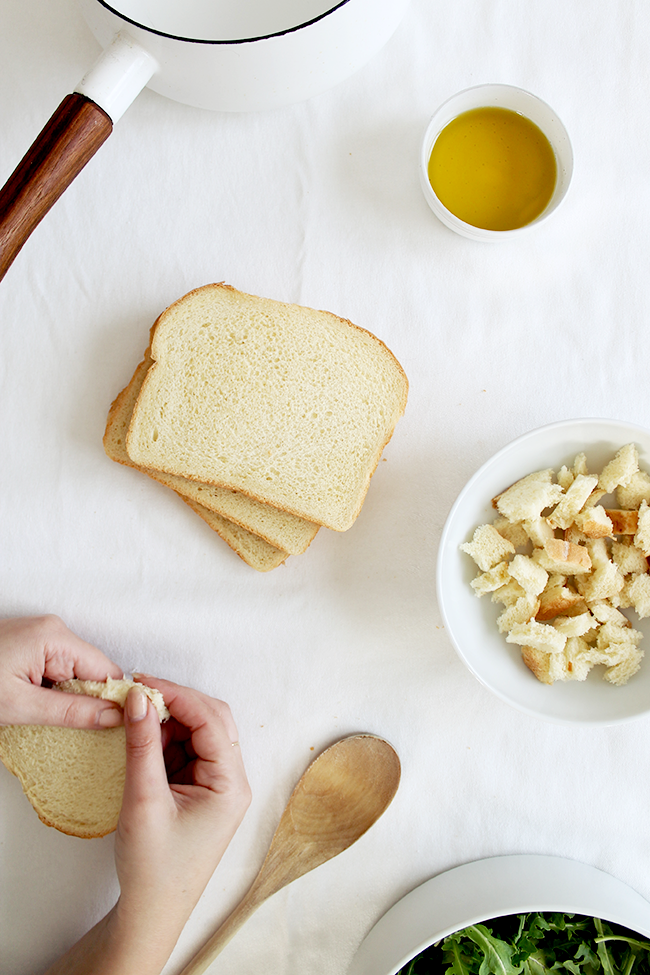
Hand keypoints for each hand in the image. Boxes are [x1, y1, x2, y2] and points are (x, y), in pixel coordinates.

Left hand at [0, 615, 123, 727]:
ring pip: (75, 671)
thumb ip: (70, 711)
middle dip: (83, 699)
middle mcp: (53, 629)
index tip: (112, 725)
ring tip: (40, 711)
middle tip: (63, 724)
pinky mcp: (33, 643)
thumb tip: (112, 715)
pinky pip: (59, 667)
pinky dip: (53, 687)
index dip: (112, 700)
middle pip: (92, 671)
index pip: (106, 671)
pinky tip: (35, 699)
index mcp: (55, 637)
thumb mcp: (19, 705)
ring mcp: (42, 634)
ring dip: (66, 695)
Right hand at [106, 677, 251, 972]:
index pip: (211, 720)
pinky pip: (188, 750)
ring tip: (135, 718)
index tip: (141, 682)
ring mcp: (219, 785)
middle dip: (177, 702)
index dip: (177, 695)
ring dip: (170, 721)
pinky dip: (167, 740)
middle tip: (138, 693)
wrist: (152, 912)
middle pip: (212, 720)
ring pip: (200, 732)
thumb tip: (139, 698)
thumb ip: (143, 745)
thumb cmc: (153, 867)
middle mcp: (232, 780)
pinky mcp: (202, 790)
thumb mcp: (143, 801)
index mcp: (231, 784)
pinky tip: (143, 739)